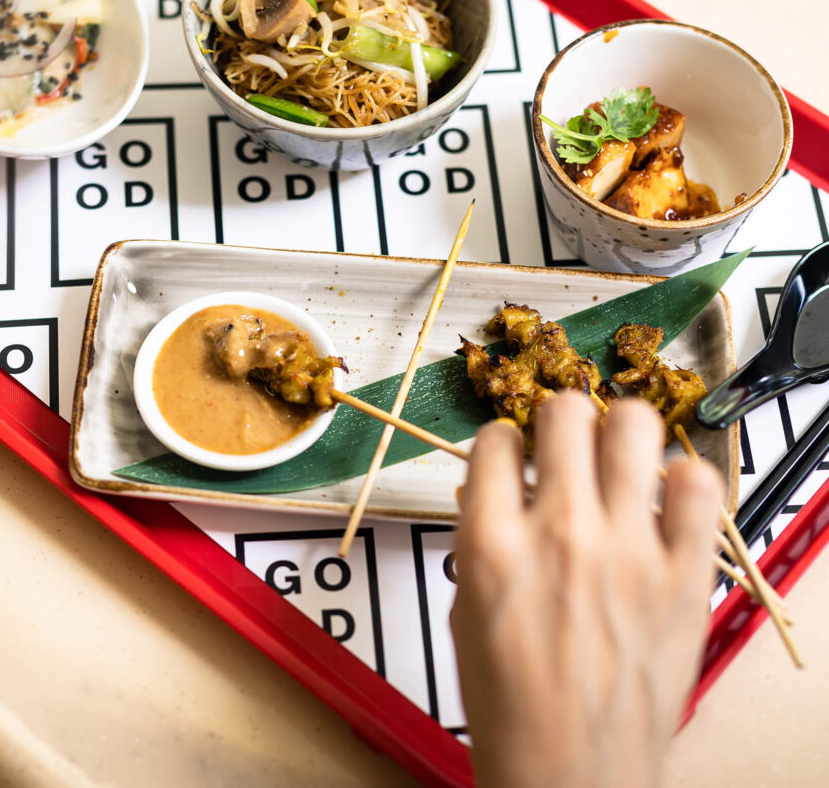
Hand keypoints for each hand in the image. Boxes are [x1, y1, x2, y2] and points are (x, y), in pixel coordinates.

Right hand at [450, 392, 723, 787]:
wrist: (568, 772)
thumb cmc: (511, 701)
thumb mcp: (466, 606)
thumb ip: (484, 533)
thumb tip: (507, 488)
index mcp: (492, 542)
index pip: (496, 440)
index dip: (505, 444)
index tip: (516, 458)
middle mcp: (559, 532)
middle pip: (564, 412)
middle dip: (560, 422)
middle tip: (567, 448)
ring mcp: (628, 550)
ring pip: (633, 425)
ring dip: (619, 432)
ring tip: (618, 459)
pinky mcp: (683, 575)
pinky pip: (698, 487)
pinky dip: (682, 481)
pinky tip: (663, 500)